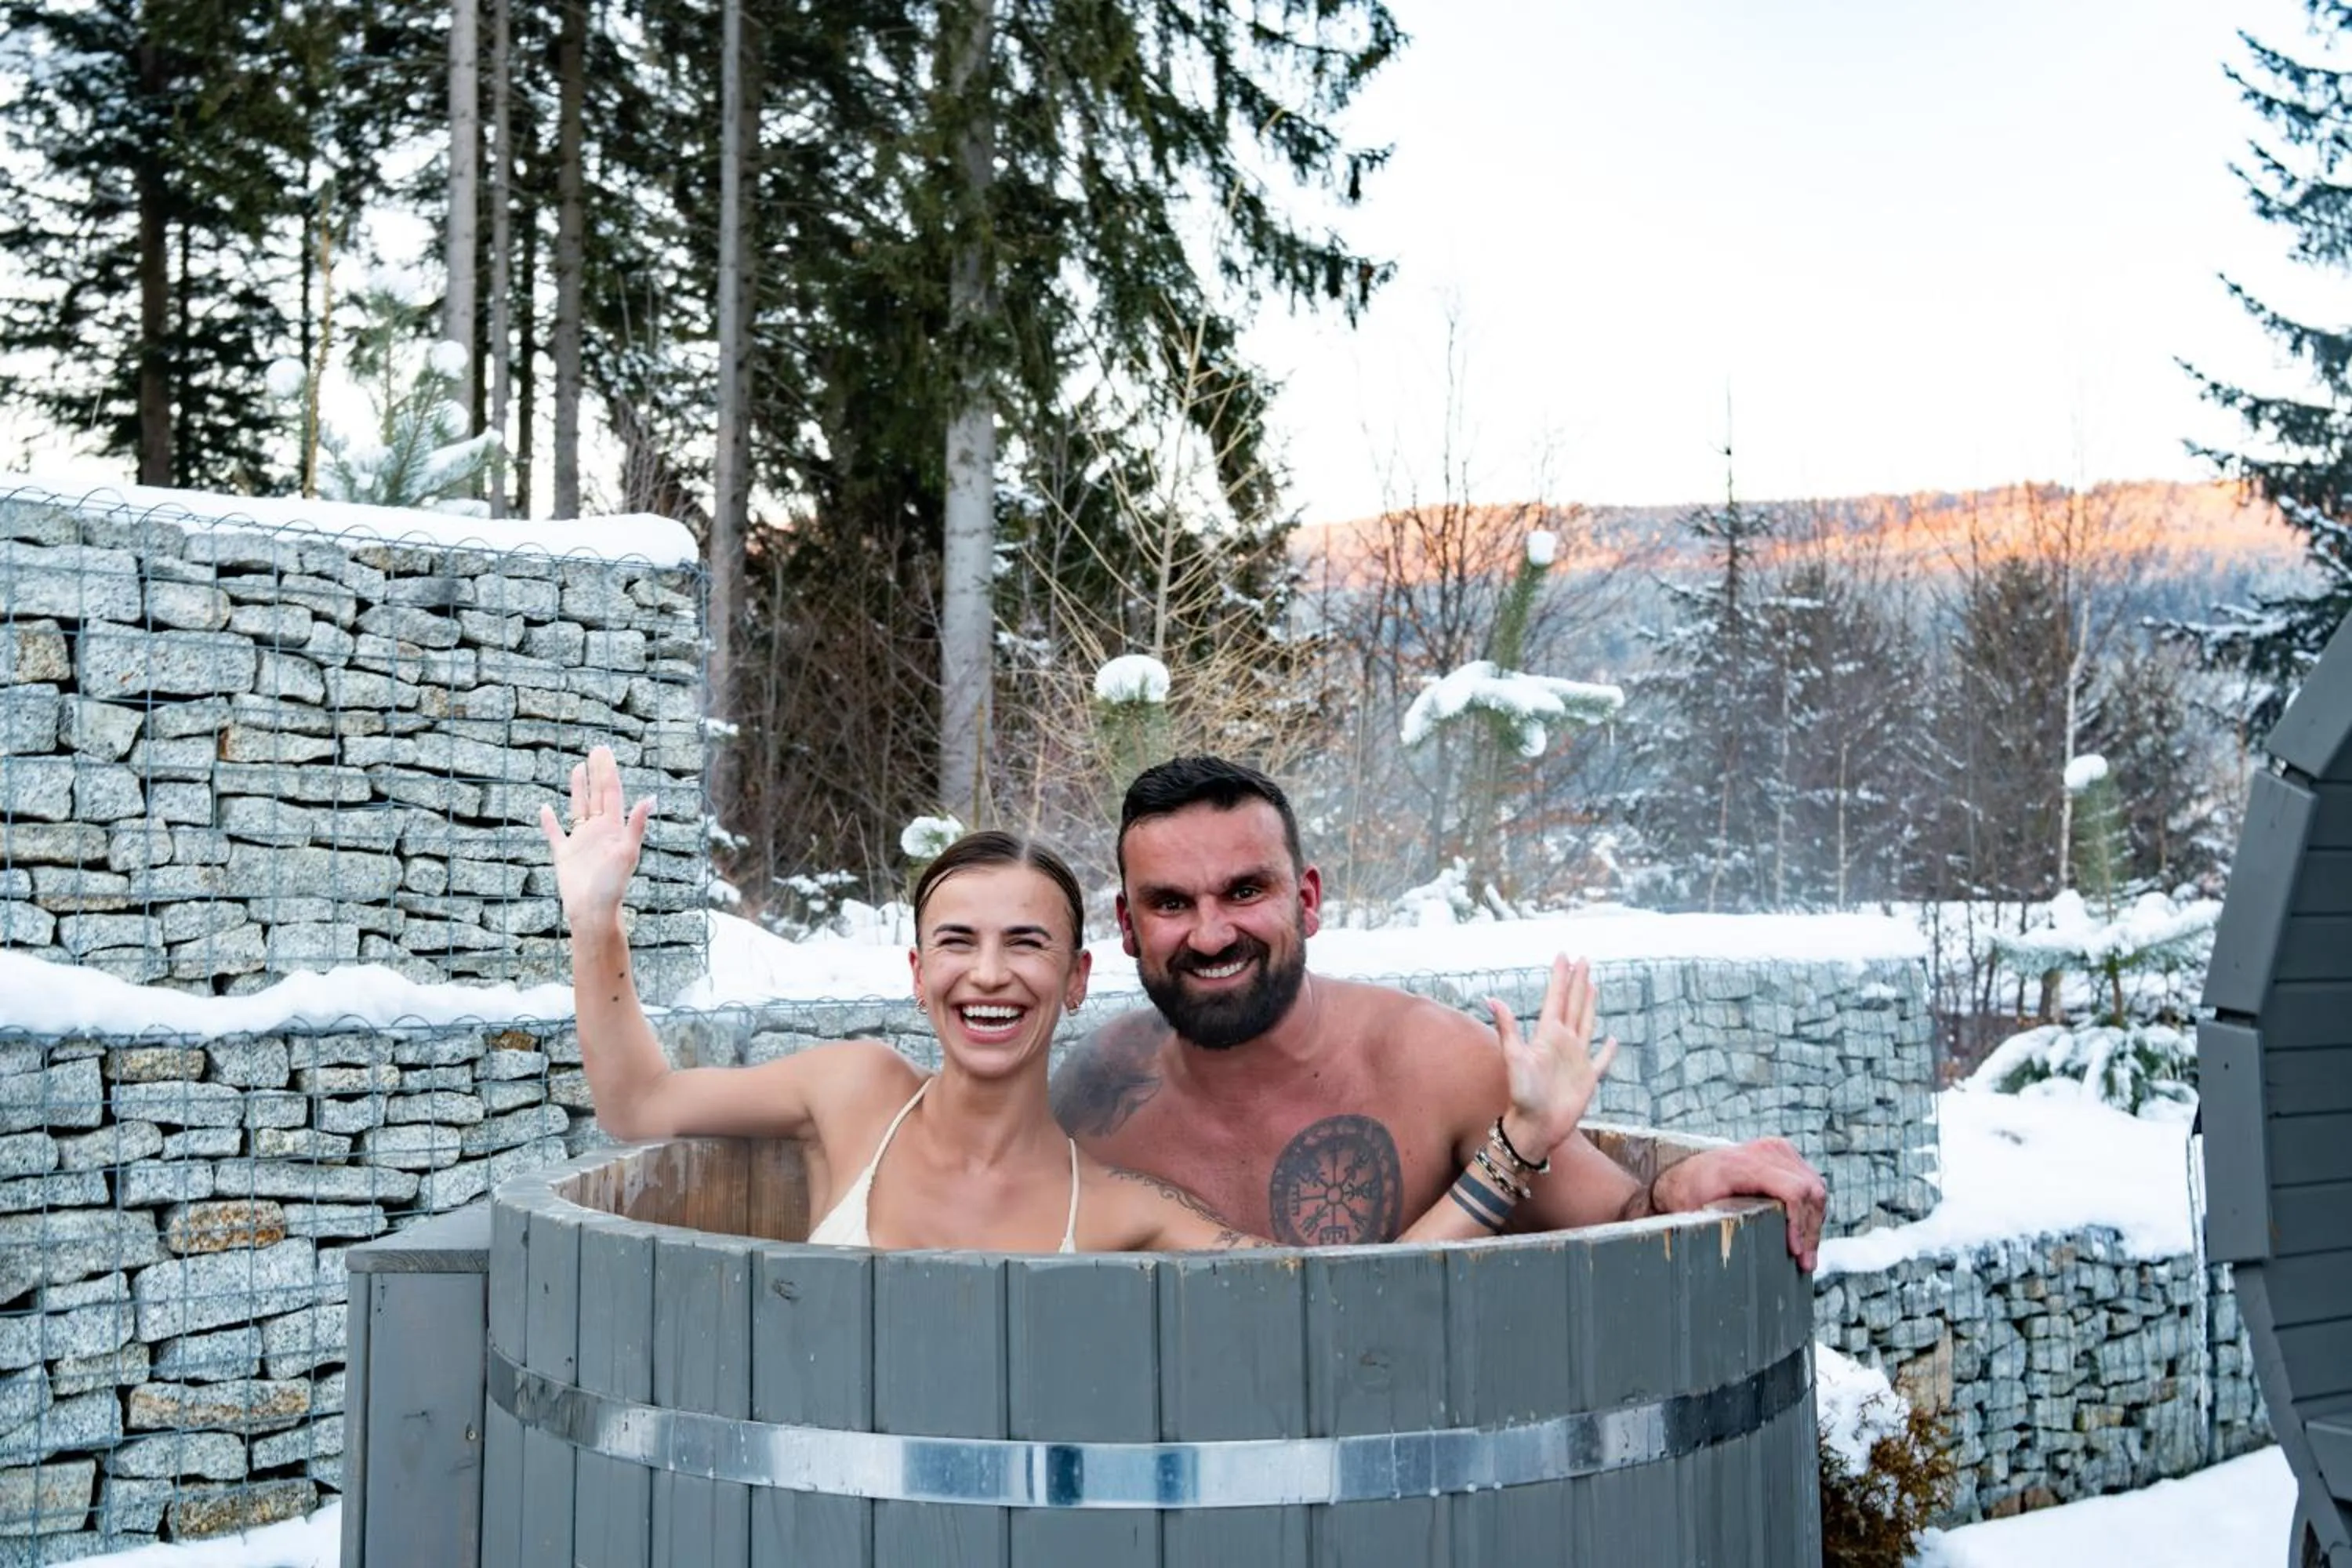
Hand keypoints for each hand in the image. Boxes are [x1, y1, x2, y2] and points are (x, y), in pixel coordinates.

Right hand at [538, 745, 653, 925]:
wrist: (594, 911)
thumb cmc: (613, 885)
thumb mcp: (628, 853)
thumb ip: (636, 825)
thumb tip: (650, 798)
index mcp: (614, 828)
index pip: (611, 792)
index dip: (608, 771)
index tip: (604, 751)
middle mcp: (598, 831)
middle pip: (596, 794)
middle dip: (597, 772)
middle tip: (596, 749)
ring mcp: (581, 841)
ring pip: (579, 808)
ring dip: (578, 789)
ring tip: (578, 768)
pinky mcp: (564, 855)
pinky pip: (555, 833)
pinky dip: (549, 821)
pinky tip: (544, 808)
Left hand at [1485, 955, 1618, 1162]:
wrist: (1534, 1127)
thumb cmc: (1522, 1095)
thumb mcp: (1514, 1058)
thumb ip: (1507, 1027)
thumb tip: (1491, 998)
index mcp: (1547, 1035)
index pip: (1556, 998)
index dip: (1560, 977)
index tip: (1564, 955)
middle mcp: (1563, 1042)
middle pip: (1573, 1004)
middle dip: (1578, 981)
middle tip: (1583, 959)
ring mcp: (1576, 1059)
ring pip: (1586, 1023)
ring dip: (1589, 1003)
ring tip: (1592, 985)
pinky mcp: (1588, 1078)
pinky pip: (1602, 1060)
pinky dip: (1609, 1050)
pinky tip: (1613, 1039)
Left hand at [1651, 1138, 1827, 1271]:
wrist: (1686, 1173)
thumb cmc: (1689, 1196)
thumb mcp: (1698, 1214)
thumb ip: (1722, 1230)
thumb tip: (1743, 1261)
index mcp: (1741, 1164)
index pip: (1791, 1191)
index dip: (1799, 1224)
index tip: (1797, 1252)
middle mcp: (1763, 1151)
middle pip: (1809, 1191)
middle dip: (1811, 1231)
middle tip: (1806, 1264)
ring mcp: (1777, 1148)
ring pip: (1815, 1188)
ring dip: (1814, 1222)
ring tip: (1805, 1254)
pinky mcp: (1784, 1152)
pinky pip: (1810, 1182)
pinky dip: (1810, 1209)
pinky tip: (1801, 1232)